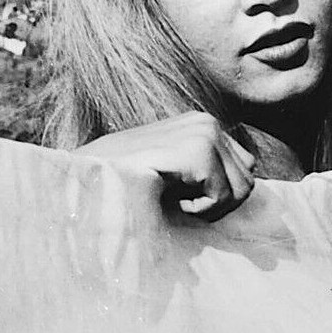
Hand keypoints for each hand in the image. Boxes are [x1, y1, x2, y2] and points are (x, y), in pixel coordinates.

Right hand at [74, 112, 255, 220]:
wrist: (82, 185)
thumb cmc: (123, 189)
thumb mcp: (172, 179)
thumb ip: (206, 179)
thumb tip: (248, 198)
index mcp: (202, 126)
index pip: (246, 170)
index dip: (220, 197)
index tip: (183, 200)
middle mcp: (206, 122)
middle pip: (248, 181)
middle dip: (218, 205)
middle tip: (176, 202)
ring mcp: (203, 131)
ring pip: (242, 190)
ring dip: (208, 208)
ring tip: (170, 198)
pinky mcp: (198, 149)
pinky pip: (224, 196)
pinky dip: (199, 211)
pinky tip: (165, 197)